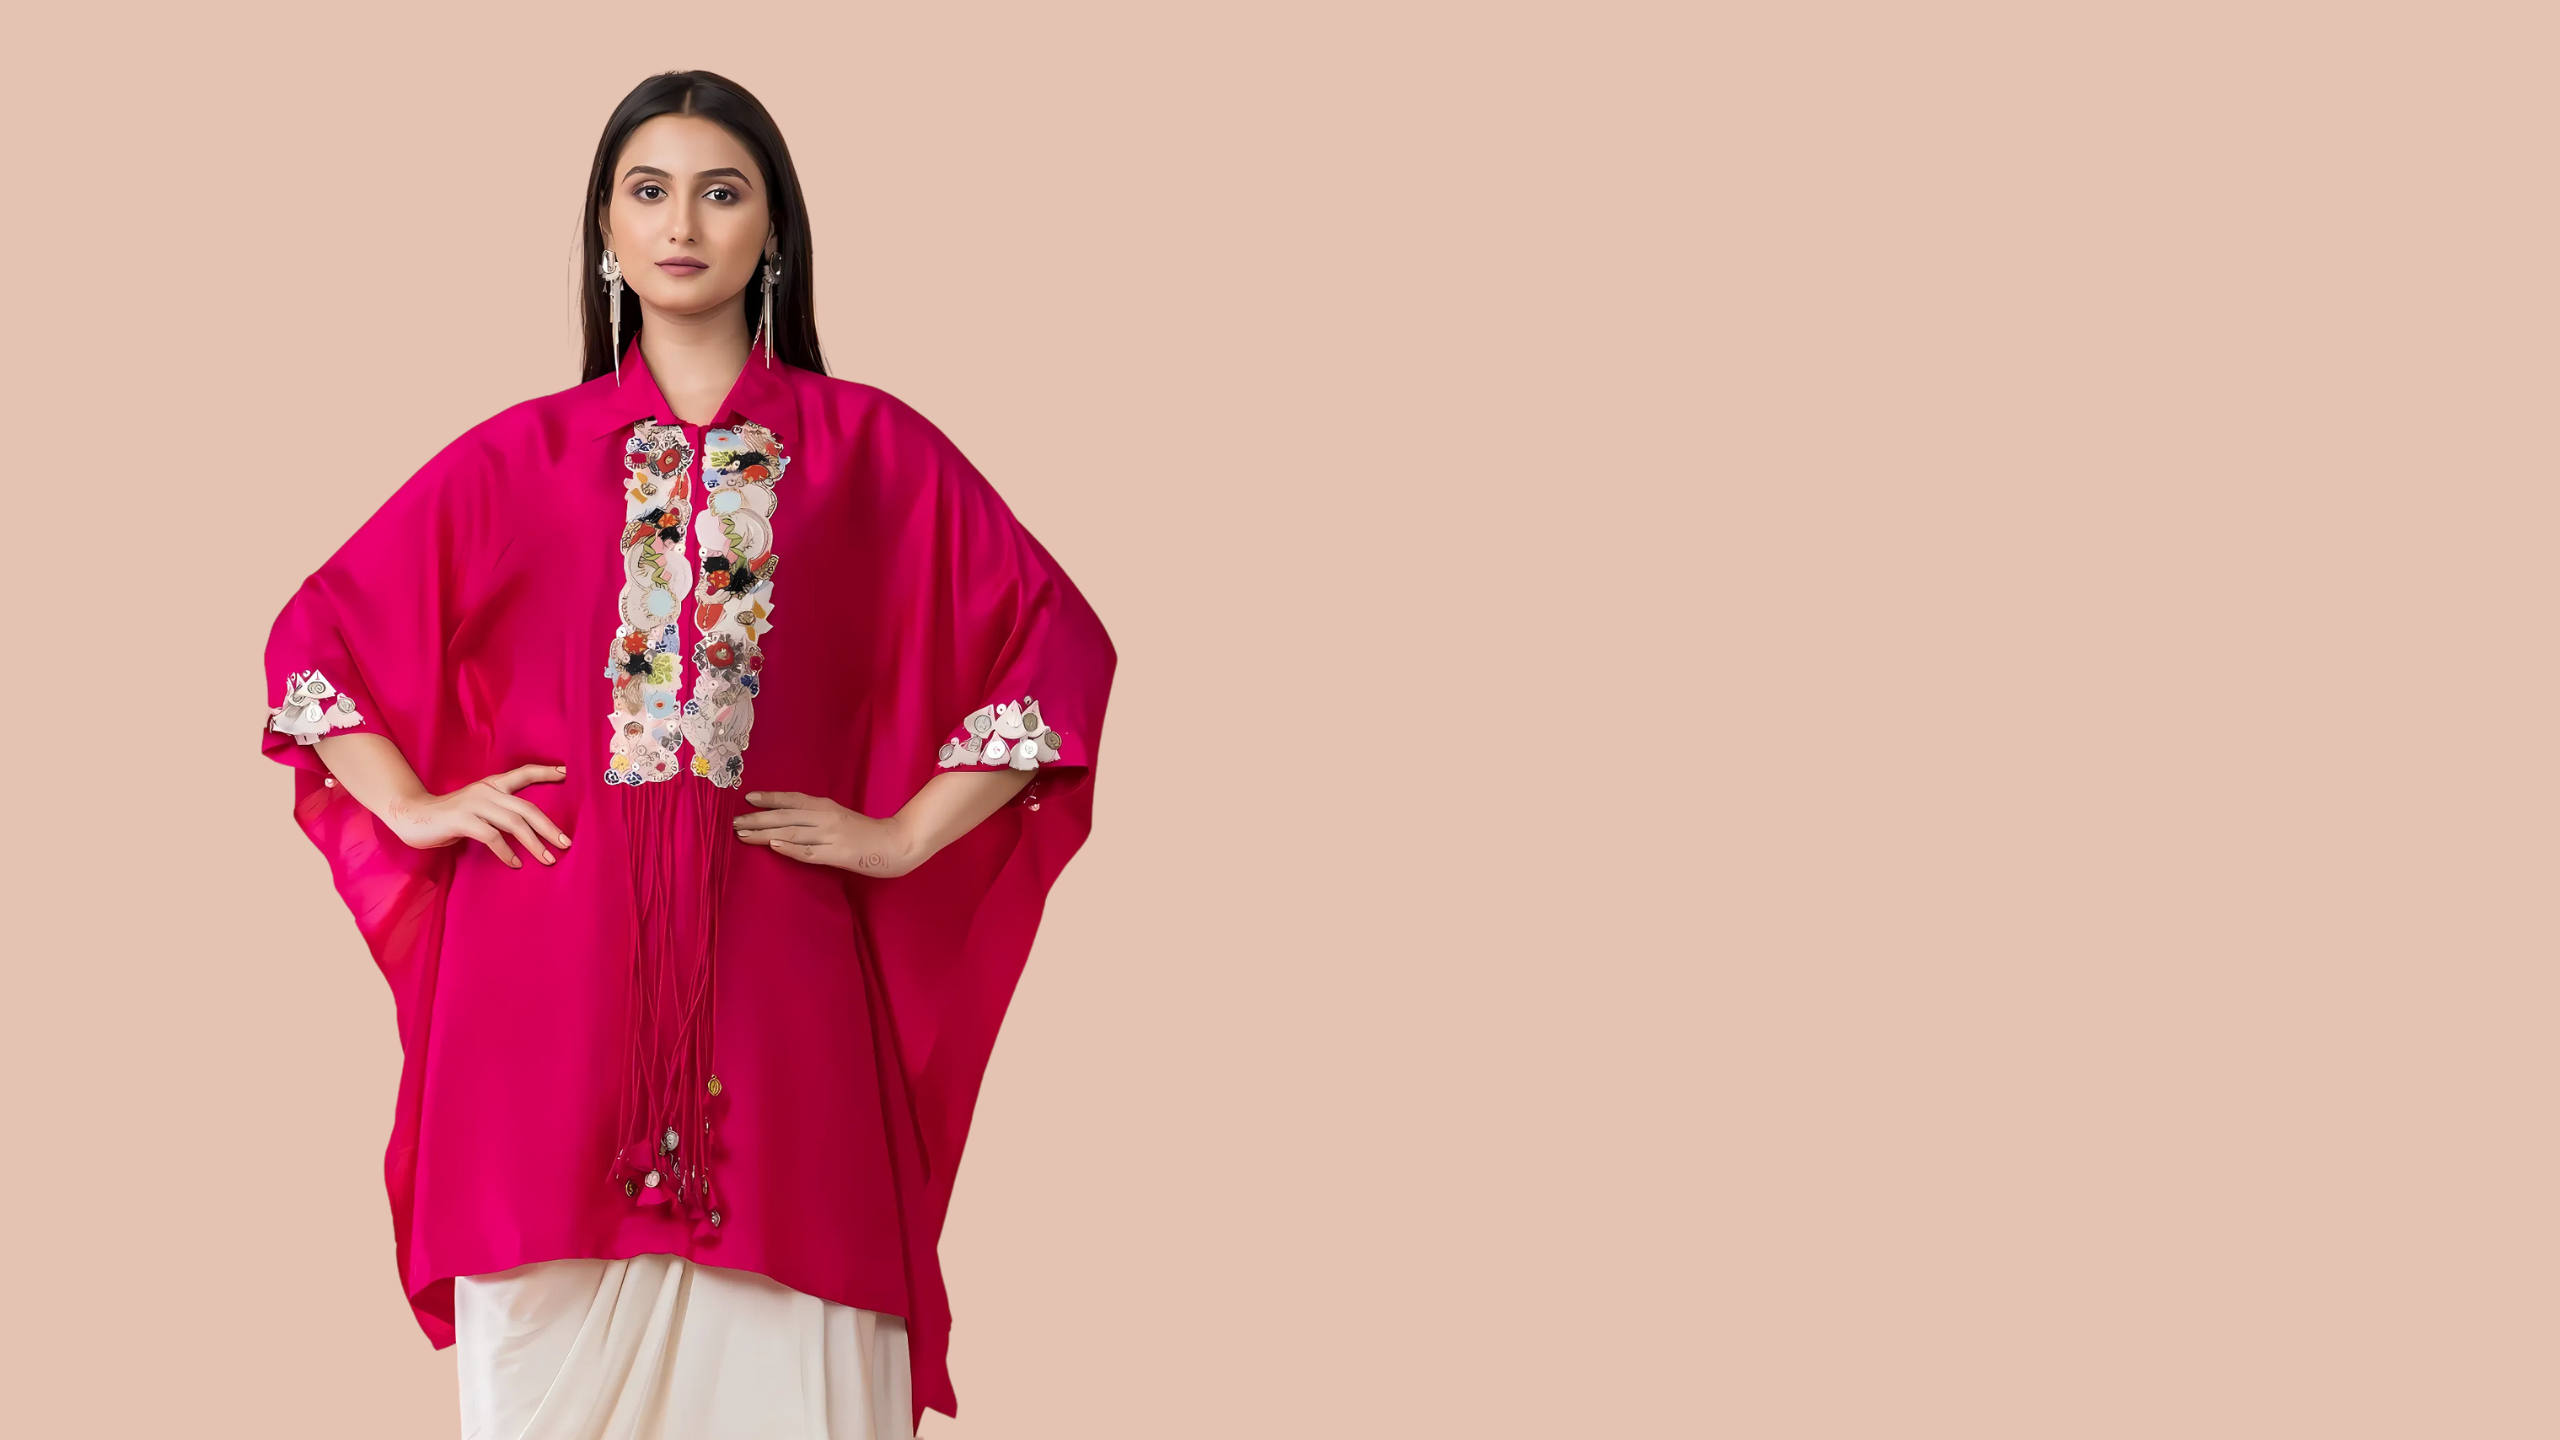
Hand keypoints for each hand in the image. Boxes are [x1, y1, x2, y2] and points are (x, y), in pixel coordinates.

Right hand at [384, 762, 574, 868]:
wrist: (412, 816)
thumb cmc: (450, 816)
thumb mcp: (478, 807)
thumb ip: (500, 811)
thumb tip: (532, 828)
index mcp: (492, 785)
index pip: (523, 773)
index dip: (545, 772)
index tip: (567, 772)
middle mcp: (486, 791)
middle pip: (526, 808)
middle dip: (549, 827)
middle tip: (565, 843)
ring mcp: (474, 804)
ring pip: (513, 823)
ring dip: (533, 843)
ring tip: (547, 859)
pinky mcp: (462, 820)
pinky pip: (492, 836)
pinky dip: (506, 852)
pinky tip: (515, 863)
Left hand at [732, 790, 918, 876]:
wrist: (894, 844)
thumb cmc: (863, 832)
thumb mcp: (838, 816)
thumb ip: (815, 816)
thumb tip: (784, 818)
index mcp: (826, 806)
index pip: (792, 800)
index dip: (770, 798)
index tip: (748, 798)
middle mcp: (826, 818)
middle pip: (786, 817)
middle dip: (758, 818)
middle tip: (735, 822)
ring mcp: (831, 836)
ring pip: (791, 833)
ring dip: (765, 834)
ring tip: (743, 834)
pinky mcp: (837, 855)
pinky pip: (809, 852)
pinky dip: (791, 848)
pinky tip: (775, 846)